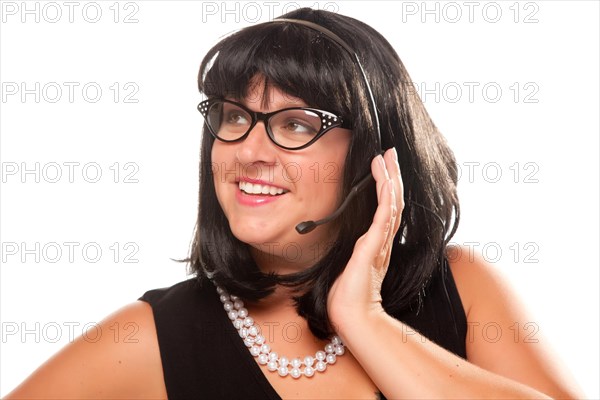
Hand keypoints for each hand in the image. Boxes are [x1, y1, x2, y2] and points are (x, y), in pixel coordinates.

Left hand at [326, 147, 403, 334]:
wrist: (351, 315)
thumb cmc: (348, 294)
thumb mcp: (350, 264)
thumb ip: (355, 250)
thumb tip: (352, 241)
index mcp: (378, 242)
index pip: (387, 207)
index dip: (388, 184)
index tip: (384, 165)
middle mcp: (383, 240)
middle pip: (394, 200)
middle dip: (393, 174)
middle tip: (390, 152)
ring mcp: (380, 243)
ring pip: (391, 204)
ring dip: (390, 178)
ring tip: (386, 157)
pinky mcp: (373, 248)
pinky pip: (383, 218)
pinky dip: (386, 197)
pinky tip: (386, 181)